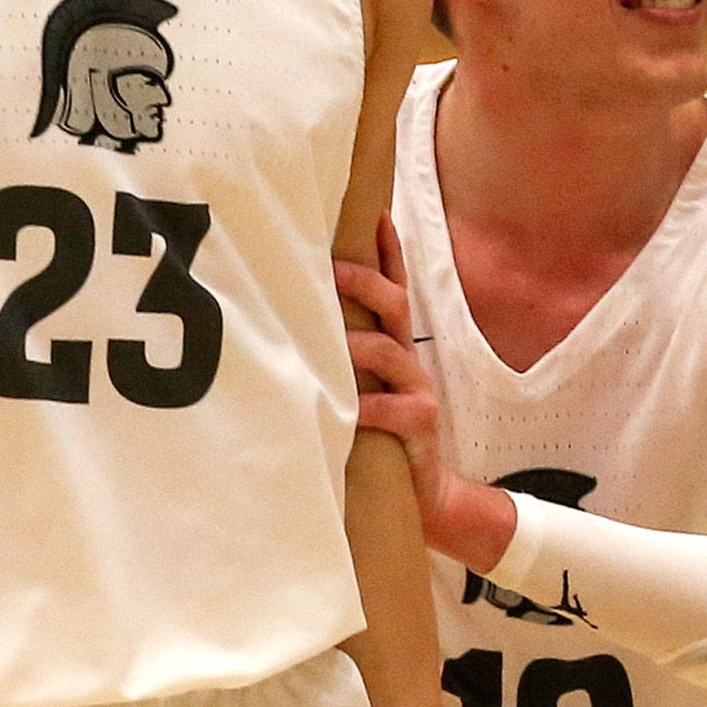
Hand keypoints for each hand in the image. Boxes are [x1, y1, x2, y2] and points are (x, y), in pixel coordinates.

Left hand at [335, 215, 452, 528]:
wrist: (423, 492)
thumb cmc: (376, 432)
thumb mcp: (356, 385)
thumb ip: (335, 355)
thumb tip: (284, 320)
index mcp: (391, 343)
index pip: (393, 287)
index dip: (387, 252)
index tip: (376, 214)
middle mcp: (407, 357)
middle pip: (390, 304)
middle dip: (362, 280)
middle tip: (328, 266)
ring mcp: (418, 388)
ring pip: (387, 351)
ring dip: (355, 343)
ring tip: (329, 341)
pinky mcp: (421, 423)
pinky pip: (393, 408)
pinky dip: (367, 407)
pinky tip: (347, 410)